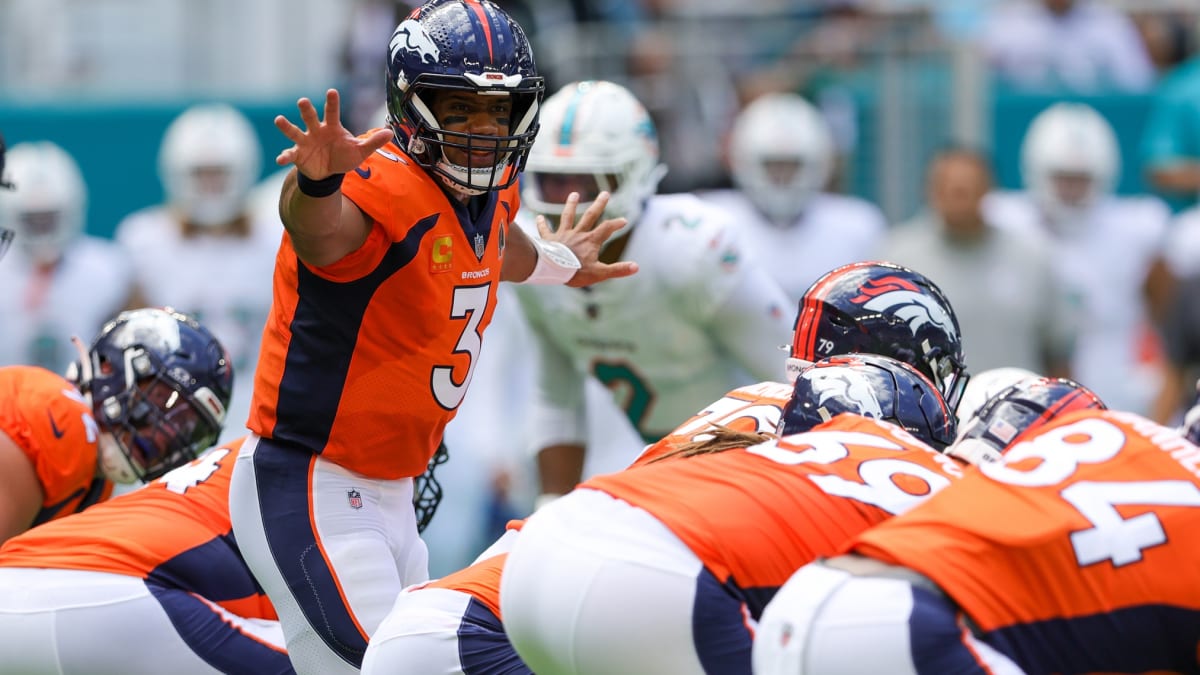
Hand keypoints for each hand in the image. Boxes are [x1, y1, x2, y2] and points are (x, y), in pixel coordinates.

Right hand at [274, 88, 392, 179]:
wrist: (329, 172)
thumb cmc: (343, 156)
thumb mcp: (360, 151)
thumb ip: (373, 142)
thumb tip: (390, 132)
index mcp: (332, 127)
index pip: (332, 112)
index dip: (332, 102)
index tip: (331, 91)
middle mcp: (316, 131)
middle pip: (310, 117)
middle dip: (306, 110)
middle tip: (303, 101)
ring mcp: (305, 141)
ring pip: (295, 131)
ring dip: (287, 126)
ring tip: (279, 120)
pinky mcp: (297, 154)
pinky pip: (289, 154)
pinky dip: (284, 156)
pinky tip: (280, 159)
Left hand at [537, 192, 637, 286]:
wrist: (552, 269)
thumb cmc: (576, 272)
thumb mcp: (600, 273)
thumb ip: (618, 270)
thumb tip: (636, 267)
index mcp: (591, 241)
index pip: (607, 228)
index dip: (616, 224)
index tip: (624, 220)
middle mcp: (578, 234)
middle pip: (590, 216)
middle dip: (599, 205)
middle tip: (605, 193)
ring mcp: (563, 235)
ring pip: (568, 217)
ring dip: (571, 205)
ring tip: (574, 194)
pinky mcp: (550, 240)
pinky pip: (545, 230)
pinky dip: (542, 224)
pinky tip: (538, 217)